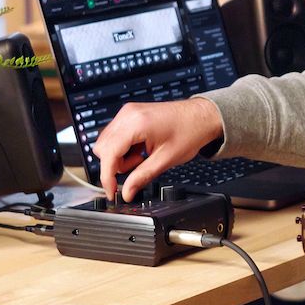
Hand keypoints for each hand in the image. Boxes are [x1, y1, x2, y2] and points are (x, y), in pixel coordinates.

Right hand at [91, 98, 222, 200]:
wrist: (201, 116)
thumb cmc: (190, 131)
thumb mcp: (165, 160)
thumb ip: (142, 177)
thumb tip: (127, 192)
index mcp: (136, 123)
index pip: (108, 154)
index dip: (107, 177)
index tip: (112, 192)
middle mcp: (128, 114)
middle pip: (103, 147)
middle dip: (115, 164)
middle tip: (137, 168)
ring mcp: (128, 112)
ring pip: (107, 141)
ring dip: (119, 156)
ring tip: (142, 158)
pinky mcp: (130, 114)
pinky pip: (115, 135)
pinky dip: (123, 147)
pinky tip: (140, 150)